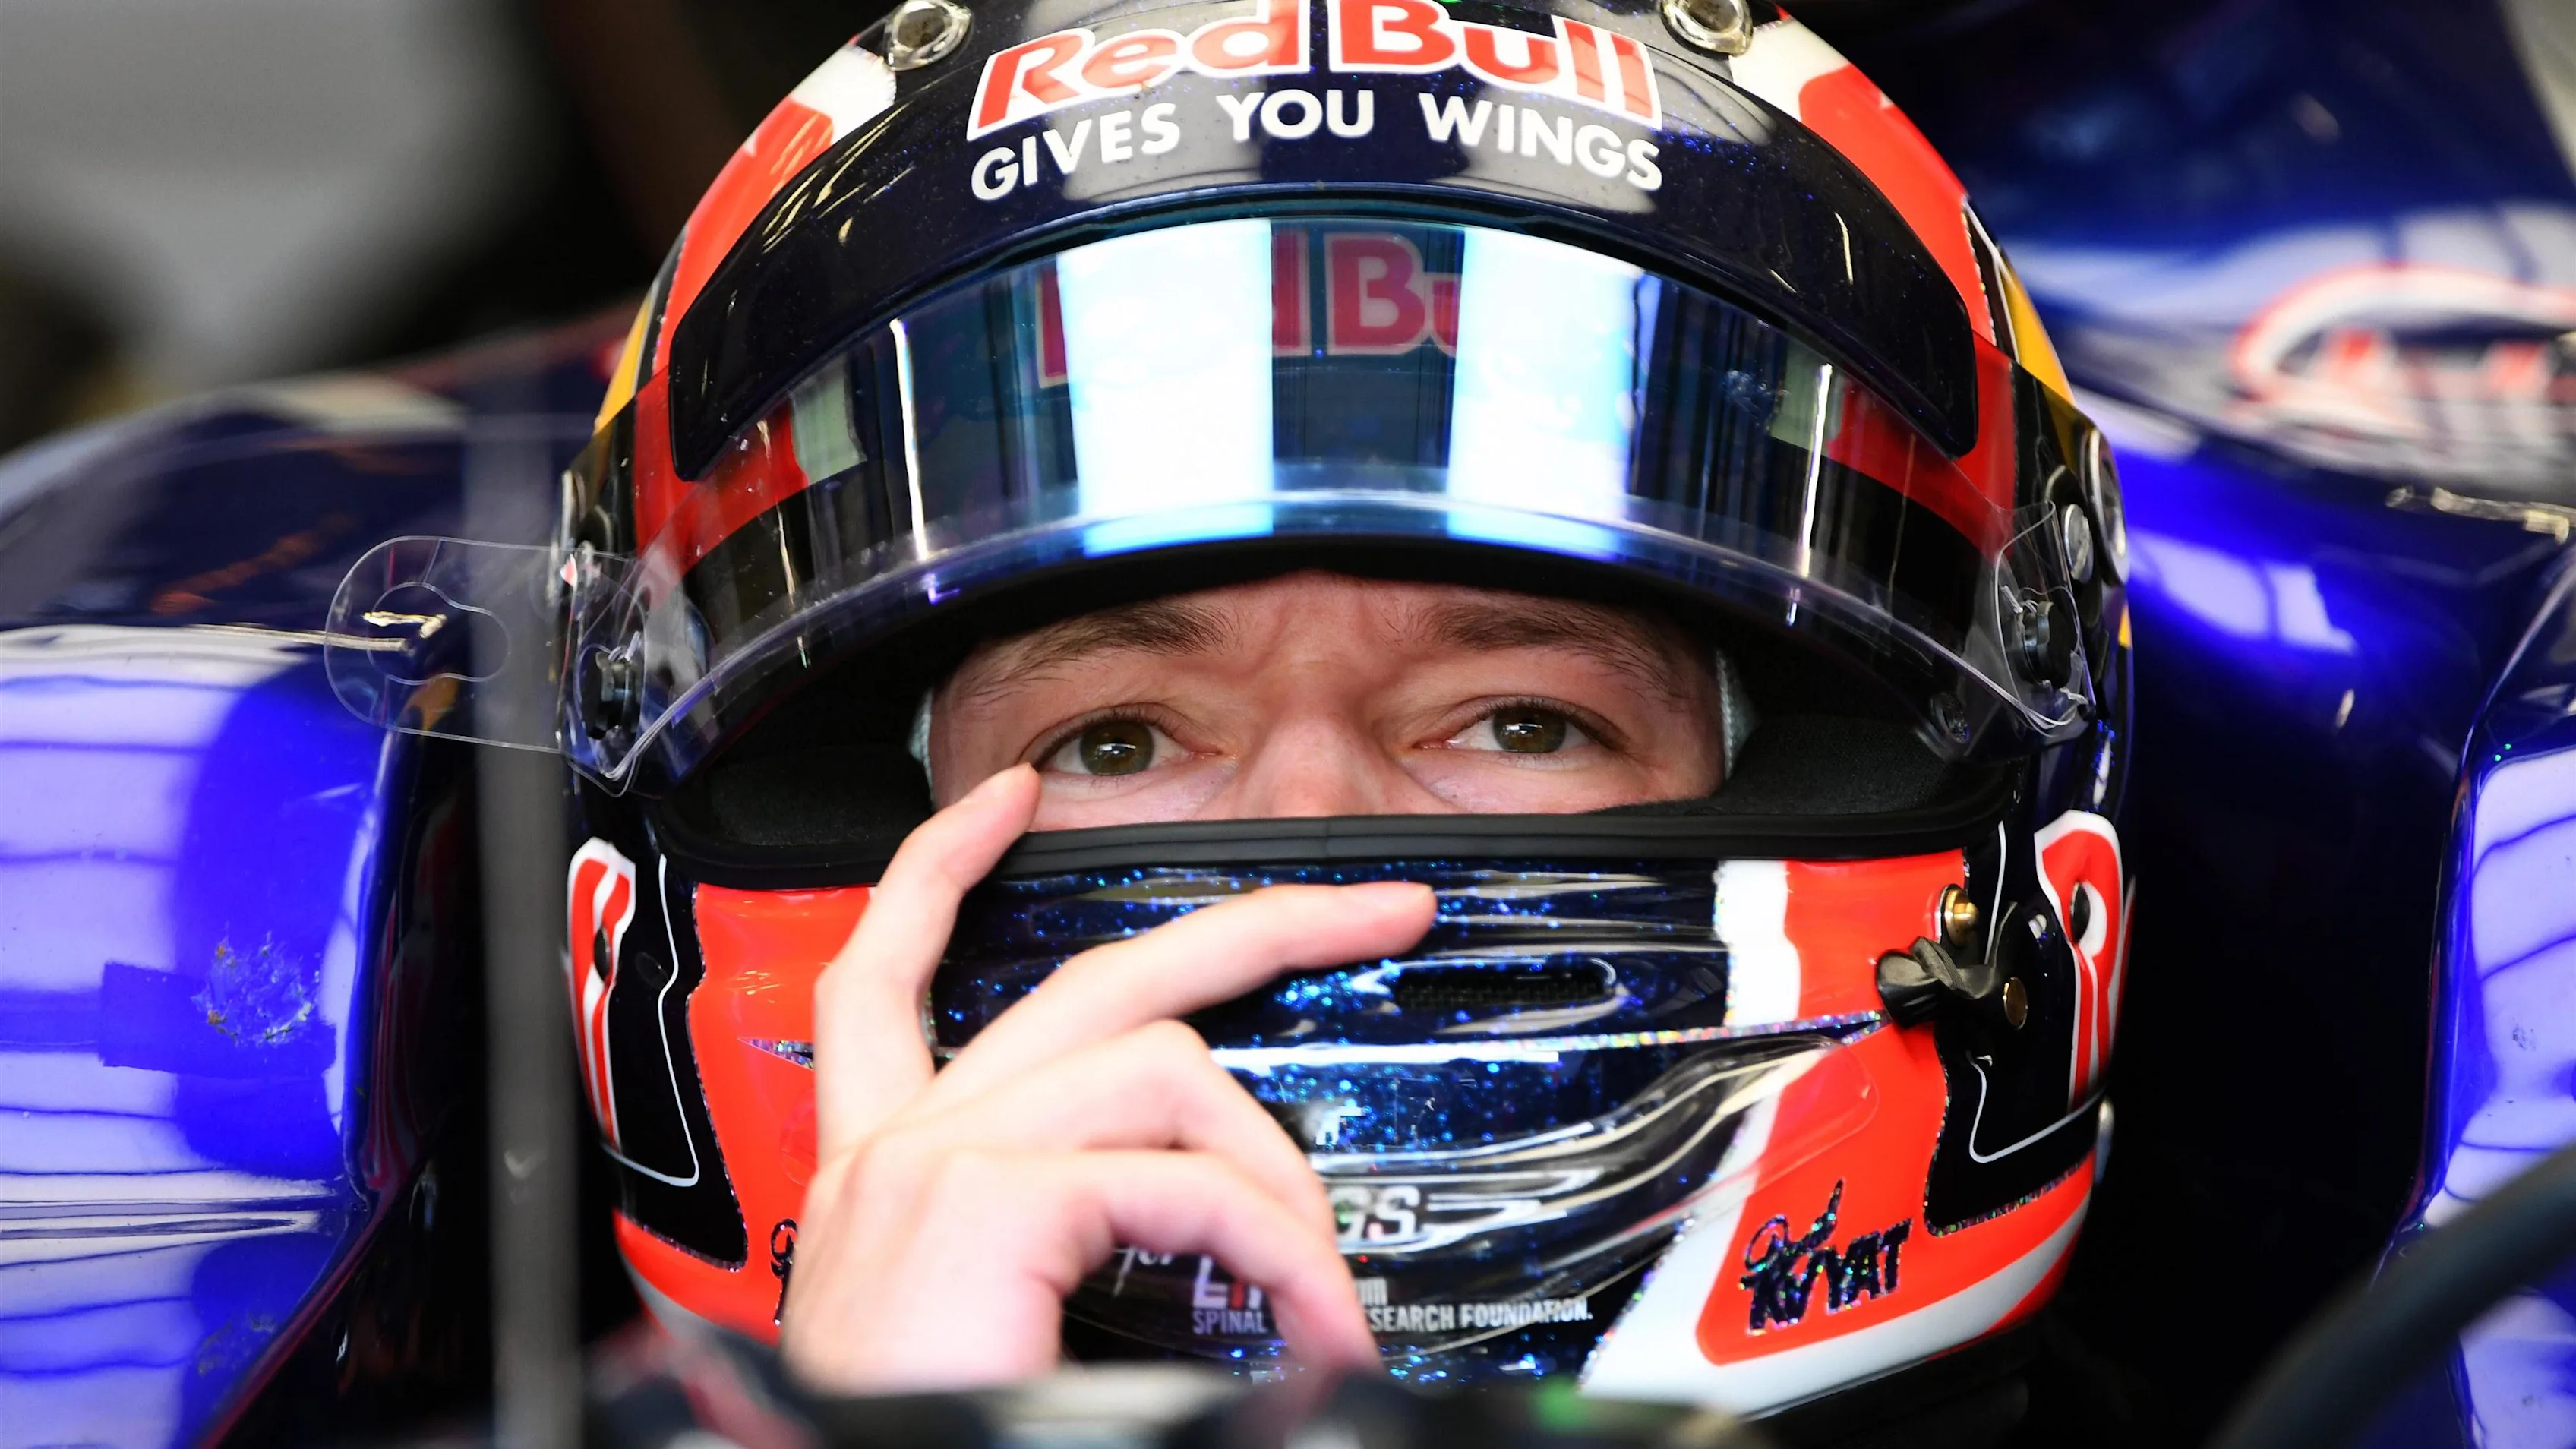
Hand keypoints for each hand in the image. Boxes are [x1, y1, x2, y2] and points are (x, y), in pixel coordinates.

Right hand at [780, 764, 1434, 1392]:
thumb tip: (1227, 1249)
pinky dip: (1271, 1247)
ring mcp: (929, 1168)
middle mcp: (893, 1149)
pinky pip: (1181, 1181)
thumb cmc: (922, 1429)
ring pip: (1158, 1067)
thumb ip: (1084, 1257)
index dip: (947, 868)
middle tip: (1376, 905)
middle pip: (1084, 976)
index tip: (1015, 804)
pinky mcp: (979, 1205)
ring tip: (1318, 1281)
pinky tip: (1307, 1324)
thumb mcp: (1004, 1333)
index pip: (891, 973)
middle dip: (1253, 921)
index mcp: (887, 1174)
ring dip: (1274, 1171)